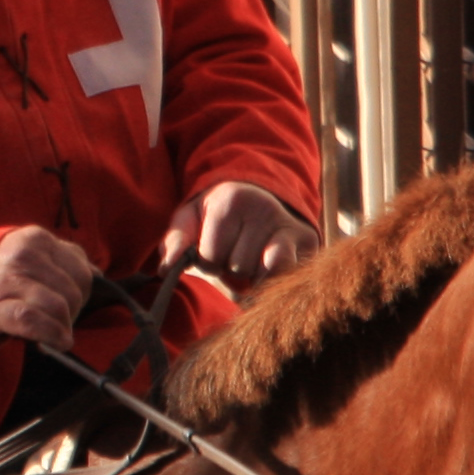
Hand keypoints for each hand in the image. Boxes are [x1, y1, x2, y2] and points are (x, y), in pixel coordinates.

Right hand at [0, 226, 96, 344]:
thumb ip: (66, 258)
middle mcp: (22, 255)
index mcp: (36, 238)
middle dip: (72, 311)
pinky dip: (50, 334)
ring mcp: (7, 280)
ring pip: (58, 307)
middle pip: (74, 292)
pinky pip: (33, 321)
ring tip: (53, 329)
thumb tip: (98, 274)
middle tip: (58, 318)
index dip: (83, 292)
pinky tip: (57, 341)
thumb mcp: (34, 252)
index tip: (69, 301)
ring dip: (62, 325)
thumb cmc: (6, 271)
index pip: (82, 271)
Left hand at [162, 180, 320, 282]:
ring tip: (248, 257)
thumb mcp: (190, 218)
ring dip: (251, 275)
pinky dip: (272, 279)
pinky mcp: (308, 242)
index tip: (211, 248)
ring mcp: (289, 225)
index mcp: (231, 199)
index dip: (207, 260)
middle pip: (238, 267)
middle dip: (230, 268)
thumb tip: (165, 270)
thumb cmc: (217, 212)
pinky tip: (264, 268)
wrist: (259, 195)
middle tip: (232, 251)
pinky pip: (287, 275)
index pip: (211, 255)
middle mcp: (264, 208)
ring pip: (263, 274)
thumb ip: (175, 242)